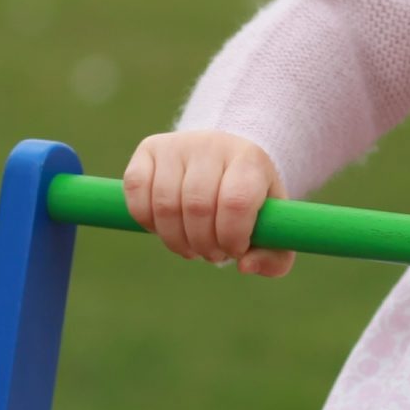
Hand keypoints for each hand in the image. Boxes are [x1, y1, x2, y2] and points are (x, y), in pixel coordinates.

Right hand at [123, 130, 293, 276]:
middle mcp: (213, 144)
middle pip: (198, 207)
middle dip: (203, 245)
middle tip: (212, 254)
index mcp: (251, 161)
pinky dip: (146, 221)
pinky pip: (136, 190)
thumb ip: (273, 257)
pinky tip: (164, 228)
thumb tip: (245, 266)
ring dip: (176, 240)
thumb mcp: (273, 229)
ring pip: (165, 204)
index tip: (235, 250)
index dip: (232, 236)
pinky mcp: (149, 148)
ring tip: (191, 246)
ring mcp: (178, 144)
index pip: (236, 201)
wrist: (227, 161)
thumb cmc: (252, 203)